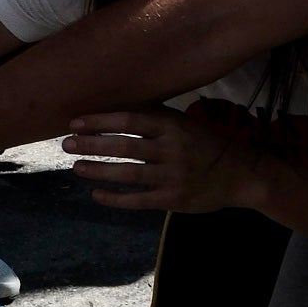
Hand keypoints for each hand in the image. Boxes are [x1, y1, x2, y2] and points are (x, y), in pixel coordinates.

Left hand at [60, 109, 265, 211]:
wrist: (241, 174)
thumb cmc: (206, 144)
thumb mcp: (184, 123)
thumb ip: (155, 117)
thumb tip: (116, 107)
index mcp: (172, 126)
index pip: (129, 120)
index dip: (100, 121)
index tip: (75, 122)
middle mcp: (171, 150)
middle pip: (124, 146)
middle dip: (92, 145)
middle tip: (66, 144)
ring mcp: (172, 177)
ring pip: (128, 173)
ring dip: (98, 170)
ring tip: (76, 167)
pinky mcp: (173, 199)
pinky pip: (138, 200)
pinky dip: (115, 198)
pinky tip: (96, 194)